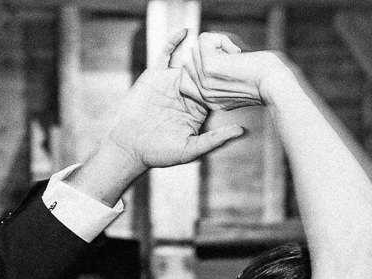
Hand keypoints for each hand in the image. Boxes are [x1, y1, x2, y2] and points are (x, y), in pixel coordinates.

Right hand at [92, 29, 247, 178]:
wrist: (129, 147)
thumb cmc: (159, 153)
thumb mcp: (191, 149)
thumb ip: (215, 139)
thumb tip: (242, 131)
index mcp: (197, 109)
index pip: (216, 90)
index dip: (227, 81)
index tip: (240, 70)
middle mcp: (186, 94)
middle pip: (205, 72)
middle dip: (216, 61)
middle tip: (231, 47)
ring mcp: (171, 83)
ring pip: (189, 60)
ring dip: (199, 49)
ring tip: (212, 38)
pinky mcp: (155, 75)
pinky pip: (166, 54)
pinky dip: (174, 41)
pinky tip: (185, 32)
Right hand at [183, 32, 282, 112]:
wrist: (275, 84)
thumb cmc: (264, 79)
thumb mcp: (235, 84)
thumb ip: (216, 76)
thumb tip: (203, 47)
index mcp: (210, 102)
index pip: (186, 79)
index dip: (200, 64)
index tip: (225, 64)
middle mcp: (204, 95)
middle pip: (189, 60)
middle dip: (209, 53)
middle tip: (233, 60)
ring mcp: (204, 82)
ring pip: (196, 49)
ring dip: (217, 45)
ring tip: (235, 57)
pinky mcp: (209, 67)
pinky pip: (204, 40)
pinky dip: (221, 39)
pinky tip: (235, 52)